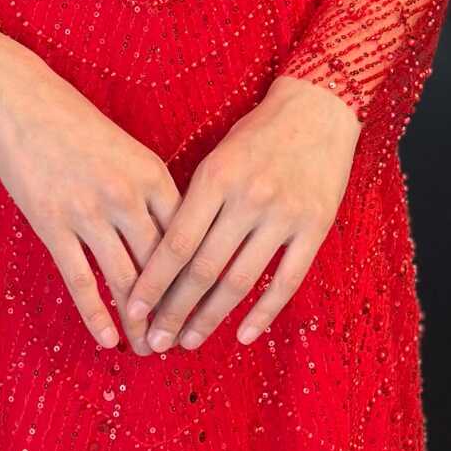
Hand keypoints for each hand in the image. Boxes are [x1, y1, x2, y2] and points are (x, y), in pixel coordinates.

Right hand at [0, 31, 182, 354]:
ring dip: (141, 322)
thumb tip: (172, 237)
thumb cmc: (75, 123)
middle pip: (162, 267)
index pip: (189, 239)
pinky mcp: (53, 224)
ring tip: (151, 349)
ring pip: (125, 281)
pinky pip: (80, 279)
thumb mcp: (126, 150)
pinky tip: (108, 339)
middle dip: (175, 311)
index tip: (211, 307)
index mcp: (152, 175)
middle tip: (183, 342)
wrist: (20, 99)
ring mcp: (89, 212)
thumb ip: (149, 191)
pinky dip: (97, 313)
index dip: (201, 279)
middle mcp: (127, 196)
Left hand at [123, 73, 361, 353]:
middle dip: (174, 310)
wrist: (318, 109)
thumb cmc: (257, 134)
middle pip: (203, 268)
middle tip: (154, 342)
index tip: (133, 310)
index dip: (152, 281)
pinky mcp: (315, 228)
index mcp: (216, 177)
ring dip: (210, 318)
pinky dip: (264, 312)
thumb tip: (162, 257)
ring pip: (240, 280)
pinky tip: (244, 336)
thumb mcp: (217, 157)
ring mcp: (284, 215)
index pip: (176, 242)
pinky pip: (286, 281)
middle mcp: (248, 198)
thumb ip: (194, 202)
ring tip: (188, 341)